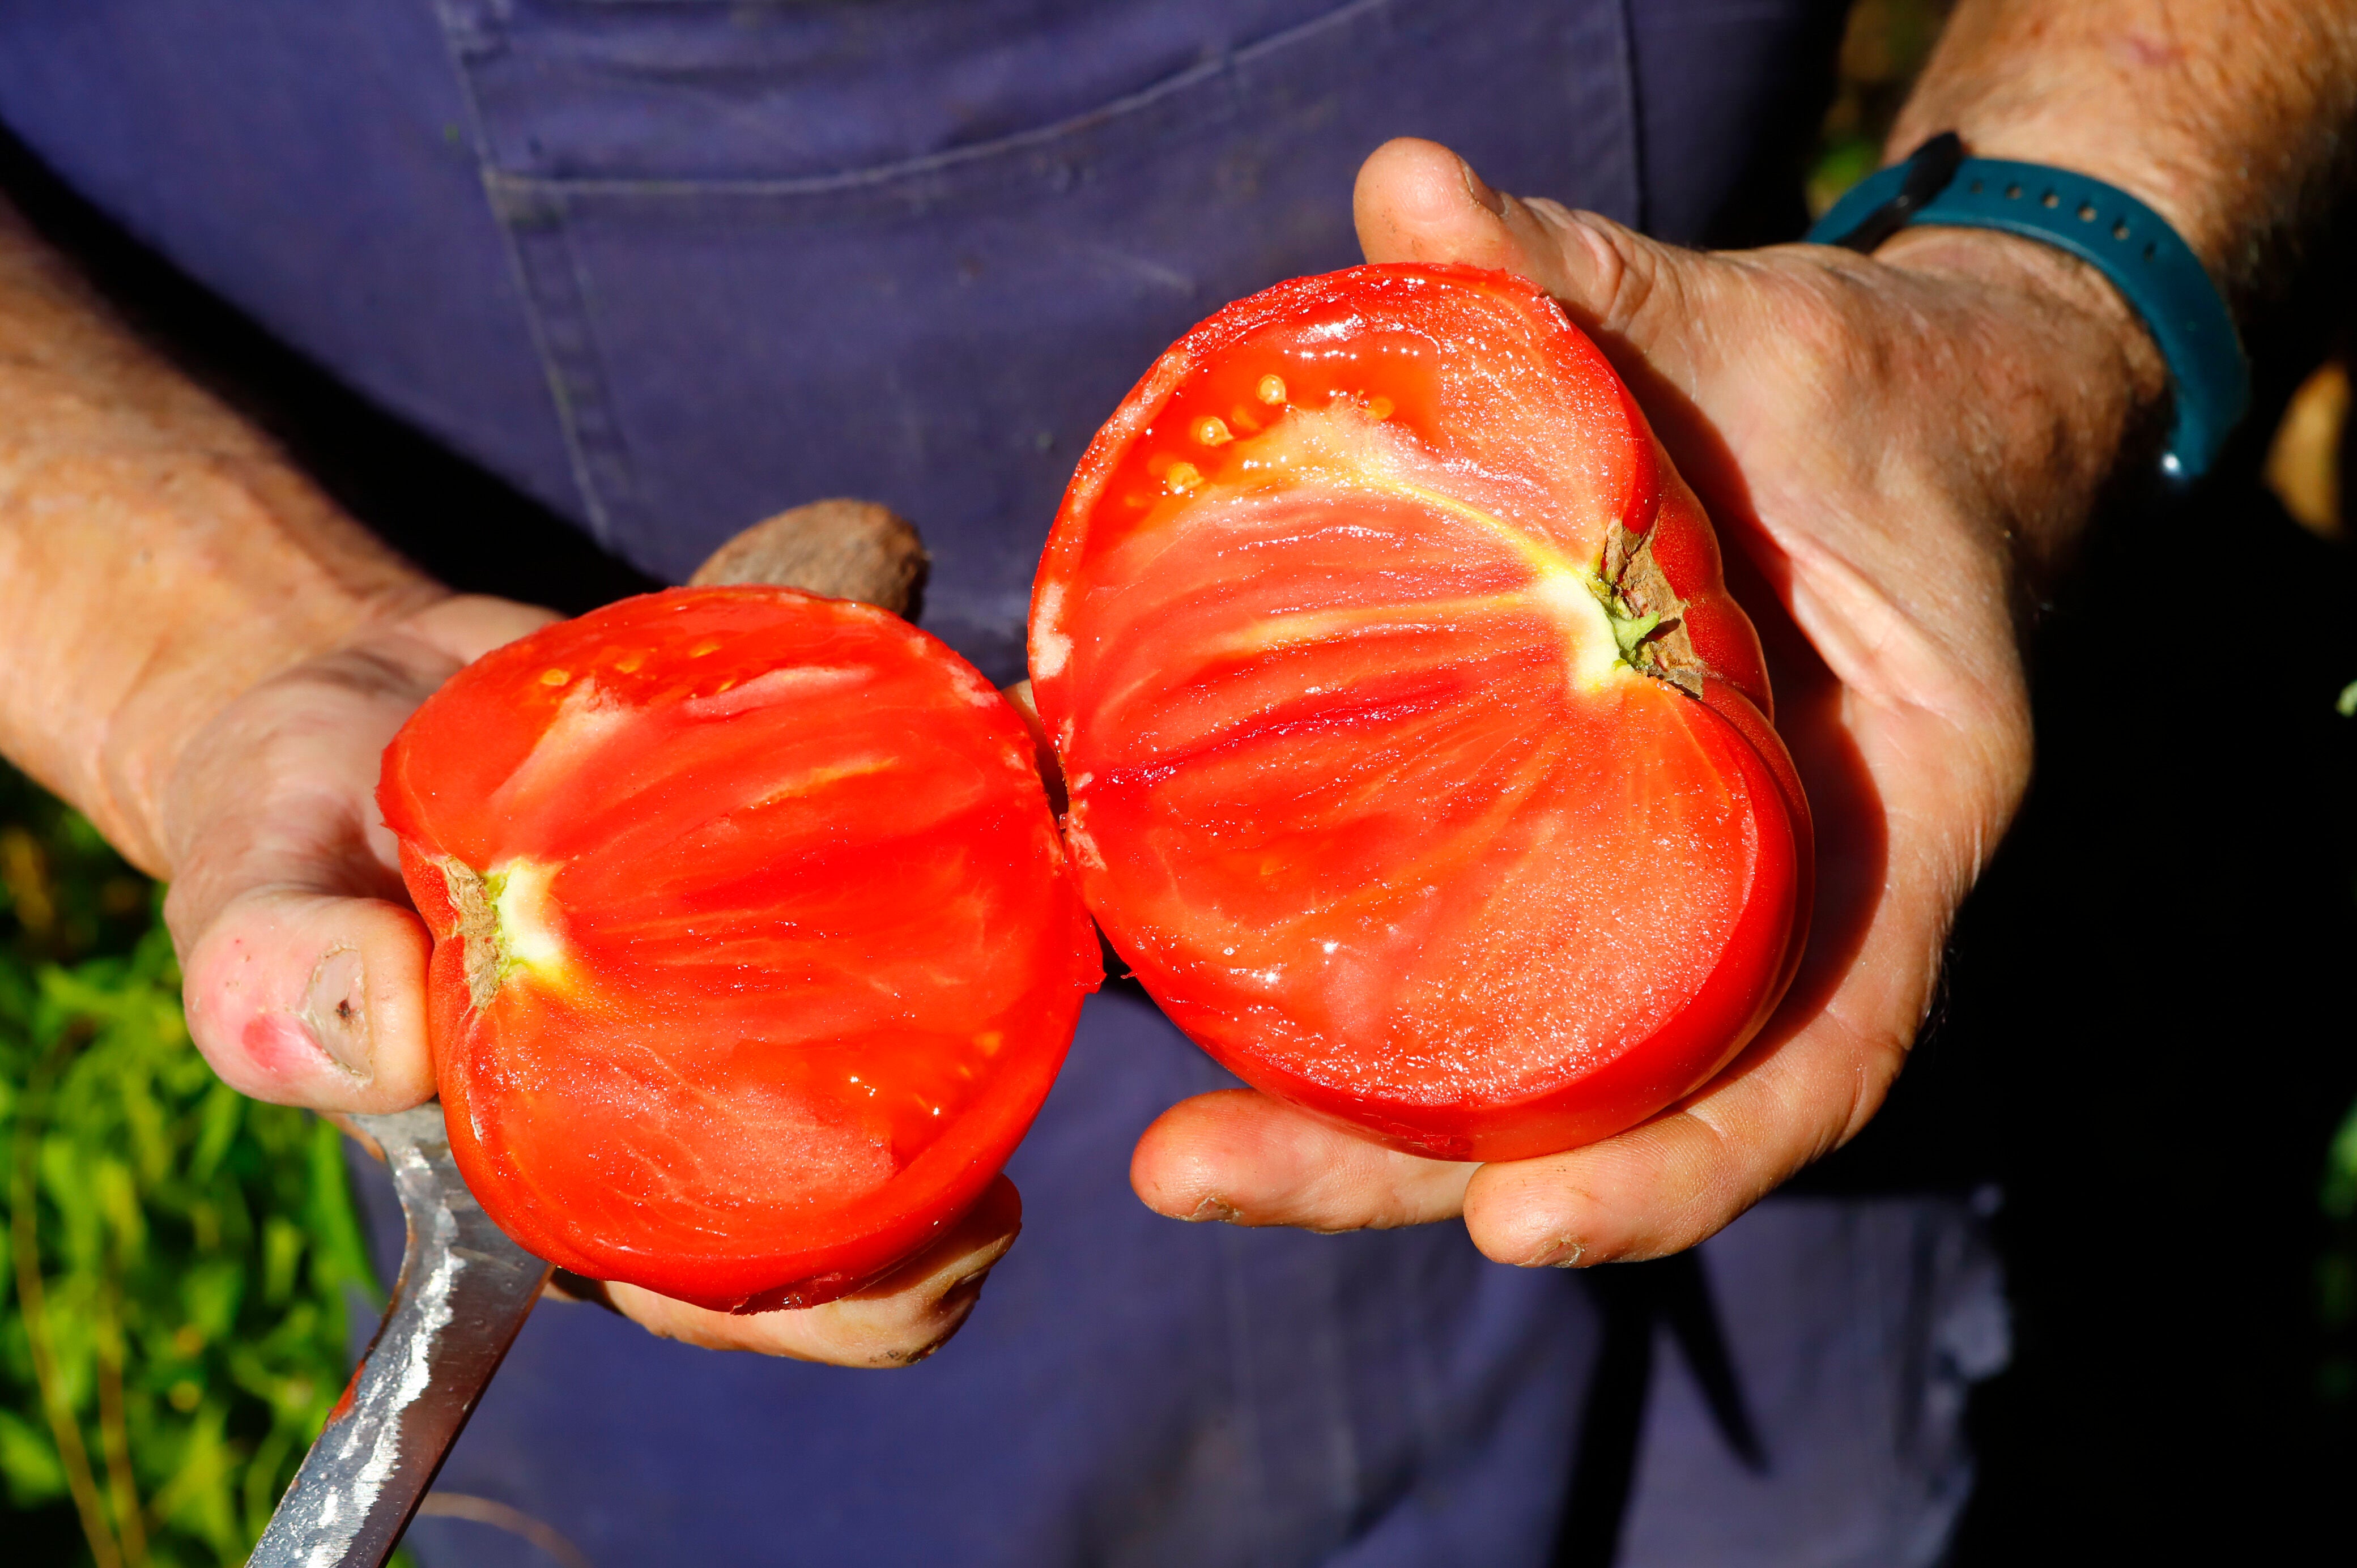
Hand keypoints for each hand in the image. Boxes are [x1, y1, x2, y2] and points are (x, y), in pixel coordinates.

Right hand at [162, 594, 1017, 1363]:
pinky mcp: (798, 844)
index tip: (965, 1234)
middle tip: (1042, 1082)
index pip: (750, 1291)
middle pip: (875, 1191)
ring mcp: (766, 969)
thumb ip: (284, 981)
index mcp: (590, 1168)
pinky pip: (904, 853)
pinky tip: (1001, 748)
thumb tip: (385, 1041)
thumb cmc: (294, 835)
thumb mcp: (253, 900)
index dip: (865, 1297)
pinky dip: (965, 806)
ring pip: (930, 1021)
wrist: (352, 693)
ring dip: (1010, 977)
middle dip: (974, 1163)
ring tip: (1058, 888)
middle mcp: (706, 1087)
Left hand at [1127, 137, 2164, 1264]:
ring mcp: (1665, 892)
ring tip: (1168, 1149)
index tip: (1512, 1226)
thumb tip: (1400, 182)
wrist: (1889, 425)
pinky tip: (1202, 993)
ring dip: (1346, 1133)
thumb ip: (1588, 284)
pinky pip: (1475, 962)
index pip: (1813, 1058)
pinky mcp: (1571, 849)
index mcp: (1888, 828)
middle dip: (1402, 1175)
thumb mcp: (1763, 346)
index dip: (1676, 1168)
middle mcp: (1772, 901)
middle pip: (1606, 1107)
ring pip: (1521, 1070)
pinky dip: (1358, 1006)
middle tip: (1187, 1173)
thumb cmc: (1856, 401)